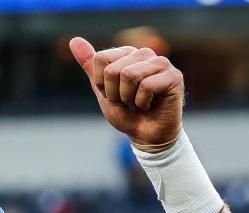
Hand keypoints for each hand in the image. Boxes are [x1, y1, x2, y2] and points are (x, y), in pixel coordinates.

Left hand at [68, 36, 183, 150]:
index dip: (102, 84)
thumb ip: (90, 65)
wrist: (145, 135)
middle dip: (115, 94)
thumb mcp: (102, 90)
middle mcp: (144, 53)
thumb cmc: (126, 113)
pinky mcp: (174, 76)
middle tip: (128, 101)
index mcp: (127, 53)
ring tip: (139, 103)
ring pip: (129, 75)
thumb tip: (74, 40)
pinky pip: (146, 86)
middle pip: (113, 70)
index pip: (100, 59)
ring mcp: (161, 63)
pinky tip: (151, 105)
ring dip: (129, 99)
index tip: (114, 94)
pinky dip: (142, 103)